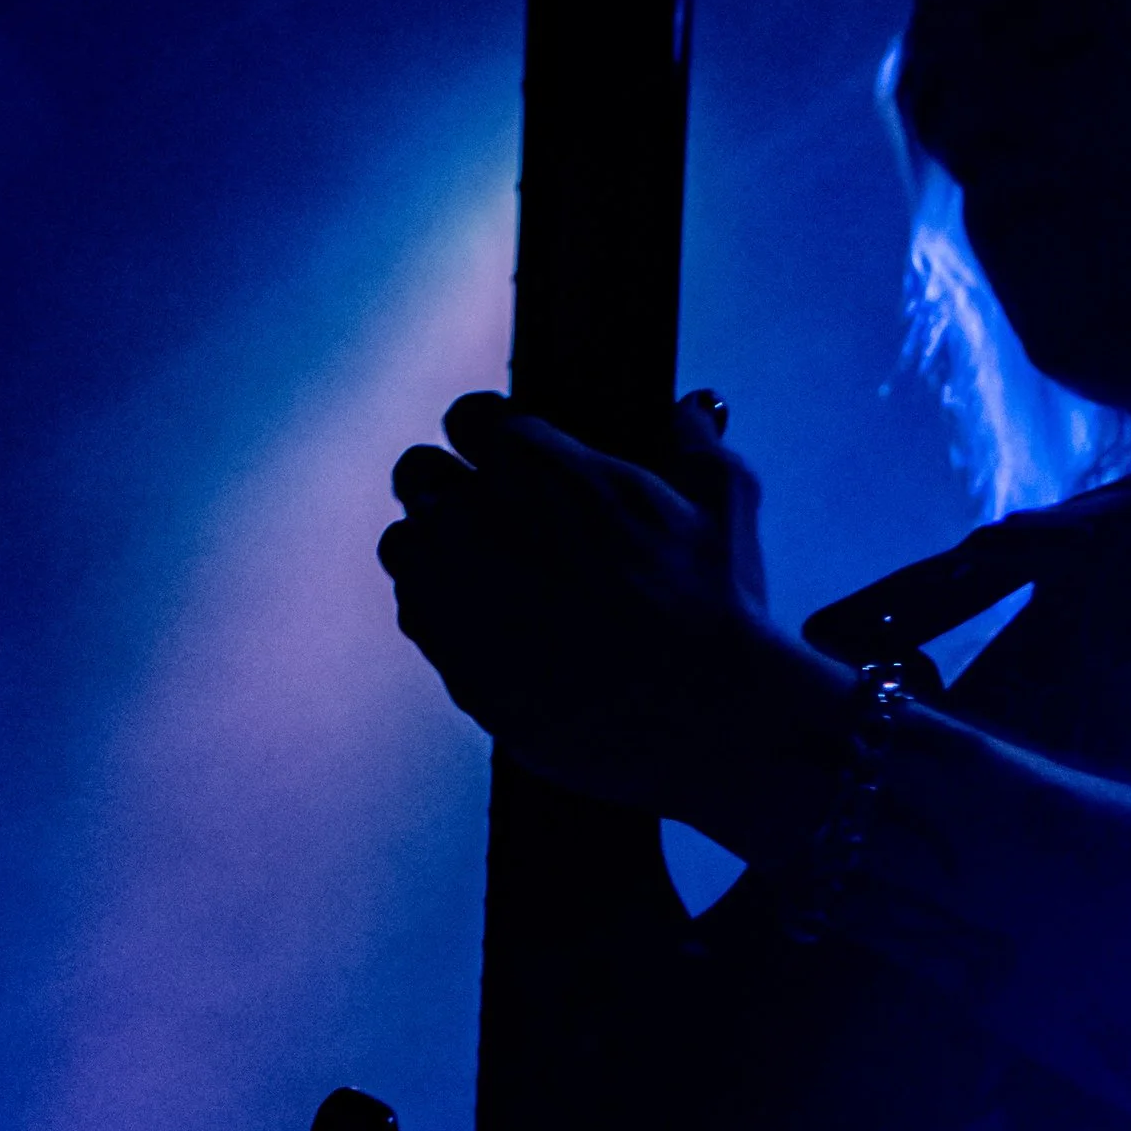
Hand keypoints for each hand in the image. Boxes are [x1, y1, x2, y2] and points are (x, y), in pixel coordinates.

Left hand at [380, 387, 812, 827]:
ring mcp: (455, 595)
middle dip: (448, 486)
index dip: (492, 435)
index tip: (511, 457)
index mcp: (535, 465)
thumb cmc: (713, 609)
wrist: (700, 719)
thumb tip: (690, 411)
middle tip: (492, 515)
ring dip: (436, 552)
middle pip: (419, 474)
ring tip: (487, 576)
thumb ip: (696, 444)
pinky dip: (445, 619)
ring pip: (405, 548)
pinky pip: (420, 621)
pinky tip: (493, 631)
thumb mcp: (726, 504)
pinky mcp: (453, 661)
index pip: (470, 418)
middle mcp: (476, 520)